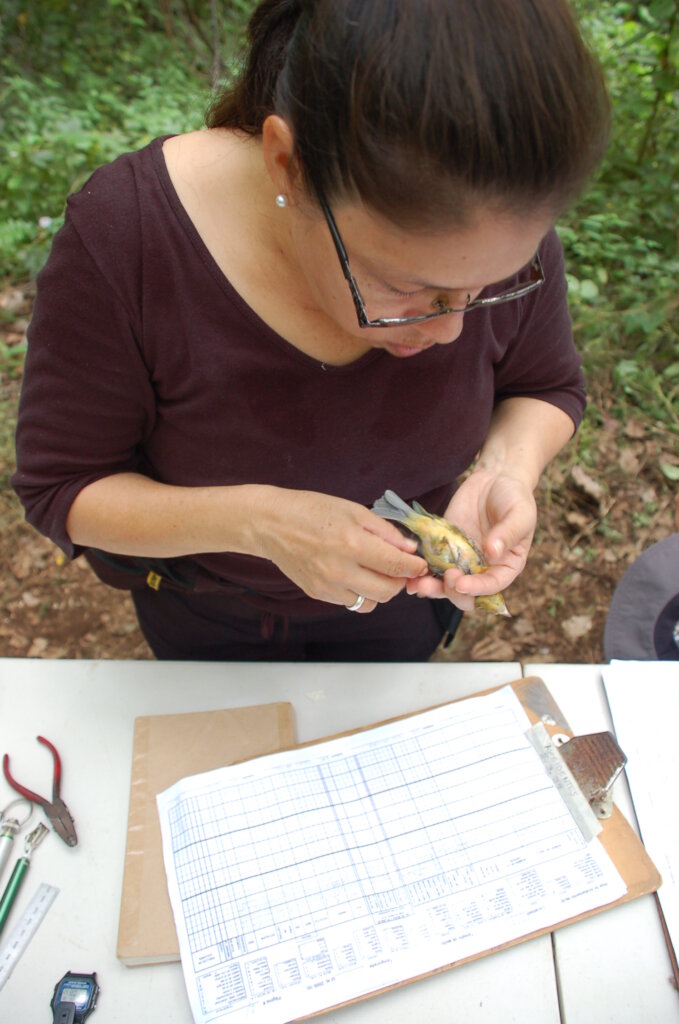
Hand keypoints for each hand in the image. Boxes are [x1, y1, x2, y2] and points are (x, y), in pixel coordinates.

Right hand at [259, 489, 428, 610]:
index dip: (415, 567)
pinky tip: (355, 574)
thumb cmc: (311, 510)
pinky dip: (360, 592)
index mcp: (352, 544)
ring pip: (371, 602)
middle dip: (400, 581)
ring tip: (376, 571)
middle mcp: (340, 570)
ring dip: (380, 589)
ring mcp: (328, 586)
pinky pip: (351, 602)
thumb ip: (385, 531)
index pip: (397, 566)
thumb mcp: (353, 510)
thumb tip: (410, 548)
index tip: (420, 563)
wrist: (271, 523)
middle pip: (388, 591)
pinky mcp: (318, 594)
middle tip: (399, 567)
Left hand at [405, 468, 536, 610]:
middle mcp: (482, 569)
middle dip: (452, 591)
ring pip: (444, 582)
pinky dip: (420, 569)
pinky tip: (409, 570)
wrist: (495, 480)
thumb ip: (508, 533)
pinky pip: (432, 562)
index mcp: (505, 567)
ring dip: (431, 587)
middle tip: (444, 578)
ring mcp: (461, 559)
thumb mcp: (520, 514)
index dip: (476, 589)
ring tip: (417, 585)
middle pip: (465, 592)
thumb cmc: (515, 499)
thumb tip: (493, 552)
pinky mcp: (444, 546)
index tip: (461, 583)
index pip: (491, 587)